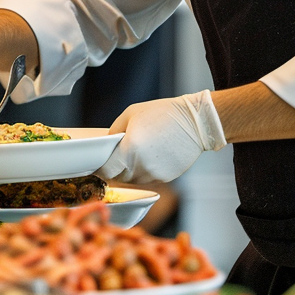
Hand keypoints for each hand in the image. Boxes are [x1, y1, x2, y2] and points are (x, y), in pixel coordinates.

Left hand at [100, 90, 225, 183]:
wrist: (195, 122)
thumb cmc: (163, 114)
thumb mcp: (131, 114)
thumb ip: (114, 131)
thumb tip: (107, 144)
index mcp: (130, 149)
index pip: (107, 171)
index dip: (100, 169)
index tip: (99, 165)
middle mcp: (141, 166)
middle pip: (119, 178)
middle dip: (115, 170)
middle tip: (116, 158)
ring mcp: (154, 174)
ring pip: (134, 180)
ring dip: (130, 172)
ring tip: (136, 154)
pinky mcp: (166, 177)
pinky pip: (148, 179)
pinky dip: (145, 172)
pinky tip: (151, 157)